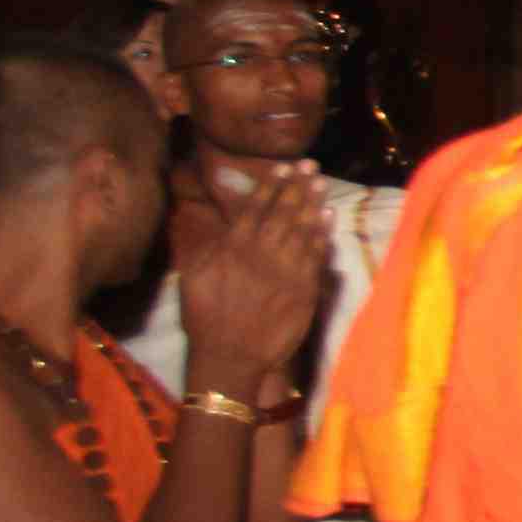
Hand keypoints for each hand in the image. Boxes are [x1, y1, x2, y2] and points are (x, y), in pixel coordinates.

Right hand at [171, 166, 330, 402]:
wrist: (230, 356)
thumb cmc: (205, 318)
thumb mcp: (192, 276)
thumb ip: (205, 245)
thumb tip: (212, 219)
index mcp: (232, 248)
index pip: (255, 209)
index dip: (271, 186)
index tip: (284, 167)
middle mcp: (260, 254)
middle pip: (282, 213)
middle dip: (297, 187)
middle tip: (311, 165)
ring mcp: (284, 271)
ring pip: (301, 230)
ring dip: (312, 204)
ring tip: (321, 183)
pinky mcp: (302, 290)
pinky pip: (315, 256)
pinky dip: (322, 235)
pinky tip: (329, 217)